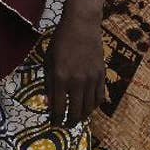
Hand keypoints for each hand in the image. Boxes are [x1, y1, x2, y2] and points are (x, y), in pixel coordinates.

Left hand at [45, 11, 105, 128]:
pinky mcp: (101, 74)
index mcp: (60, 78)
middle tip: (66, 125)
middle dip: (69, 122)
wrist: (82, 25)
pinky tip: (89, 106)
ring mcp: (91, 79)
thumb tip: (49, 104)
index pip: (58, 108)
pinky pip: (100, 97)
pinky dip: (95, 105)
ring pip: (90, 107)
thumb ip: (49, 84)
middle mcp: (77, 81)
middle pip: (76, 112)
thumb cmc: (60, 41)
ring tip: (77, 117)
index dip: (56, 120)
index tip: (54, 124)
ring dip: (83, 116)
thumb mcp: (48, 61)